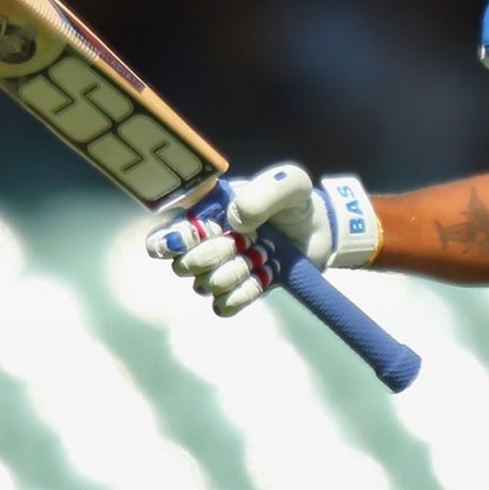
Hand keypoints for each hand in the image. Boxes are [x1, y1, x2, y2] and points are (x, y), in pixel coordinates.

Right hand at [145, 163, 380, 317]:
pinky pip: (224, 306)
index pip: (167, 235)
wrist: (321, 233)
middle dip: (214, 256)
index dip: (169, 241)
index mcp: (206, 212)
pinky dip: (242, 295)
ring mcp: (222, 269)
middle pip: (183, 266)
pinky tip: (262, 277)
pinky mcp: (239, 291)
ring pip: (205, 286)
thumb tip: (235, 221)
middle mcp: (207, 242)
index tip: (189, 238)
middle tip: (244, 242)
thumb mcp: (290, 183)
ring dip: (235, 274)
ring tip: (261, 257)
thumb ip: (263, 193)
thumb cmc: (297, 202)